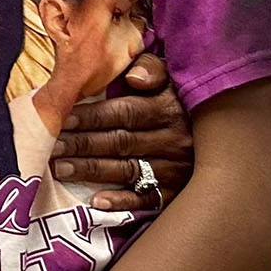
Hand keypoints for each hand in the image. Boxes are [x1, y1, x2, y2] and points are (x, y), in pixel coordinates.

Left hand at [49, 53, 193, 211]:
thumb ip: (151, 68)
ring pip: (128, 169)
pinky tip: (96, 201)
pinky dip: (122, 201)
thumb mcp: (171, 75)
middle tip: (51, 146)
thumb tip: (134, 76)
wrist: (220, 129)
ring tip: (59, 169)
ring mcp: (177, 168)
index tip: (62, 118)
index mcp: (168, 108)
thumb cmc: (180, 96)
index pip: (124, 113)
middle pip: (120, 142)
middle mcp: (174, 140)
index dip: (92, 116)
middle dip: (82, 144)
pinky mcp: (178, 191)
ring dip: (92, 171)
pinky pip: (148, 200)